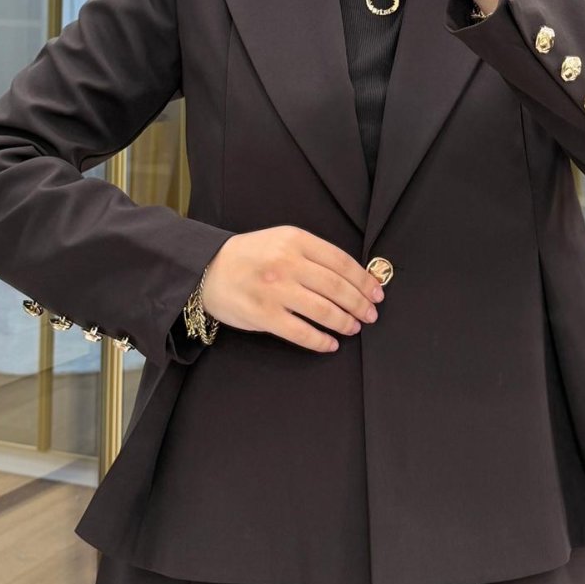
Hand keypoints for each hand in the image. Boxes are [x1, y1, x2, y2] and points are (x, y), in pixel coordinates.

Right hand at [201, 226, 385, 353]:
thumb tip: (353, 276)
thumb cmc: (251, 255)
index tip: (377, 292)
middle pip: (336, 287)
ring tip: (355, 327)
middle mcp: (287, 263)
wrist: (207, 269)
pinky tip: (331, 344)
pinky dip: (321, 341)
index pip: (340, 261)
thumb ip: (313, 254)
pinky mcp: (264, 316)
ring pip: (323, 310)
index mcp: (295, 240)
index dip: (363, 279)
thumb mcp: (282, 240)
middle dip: (360, 303)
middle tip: (371, 313)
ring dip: (345, 322)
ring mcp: (276, 291)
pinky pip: (301, 332)